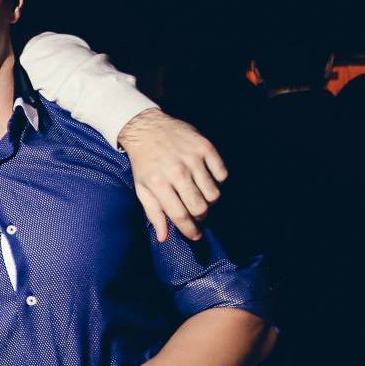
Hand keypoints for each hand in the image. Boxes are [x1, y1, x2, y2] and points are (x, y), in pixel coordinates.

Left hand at [117, 108, 226, 241]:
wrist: (147, 128)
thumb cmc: (144, 162)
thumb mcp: (142, 188)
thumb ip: (153, 213)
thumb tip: (163, 237)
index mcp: (158, 183)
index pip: (179, 215)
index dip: (189, 230)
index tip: (195, 236)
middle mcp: (177, 171)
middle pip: (200, 207)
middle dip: (200, 217)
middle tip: (197, 214)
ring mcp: (193, 158)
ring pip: (213, 193)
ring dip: (209, 200)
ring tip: (200, 195)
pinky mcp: (206, 147)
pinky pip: (222, 174)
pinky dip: (218, 181)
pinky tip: (207, 178)